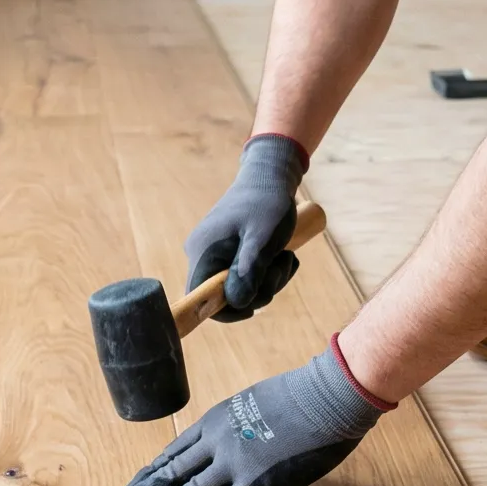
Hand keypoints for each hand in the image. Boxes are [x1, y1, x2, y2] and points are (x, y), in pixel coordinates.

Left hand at [110, 344, 390, 485]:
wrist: (327, 394)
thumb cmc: (301, 395)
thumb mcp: (253, 401)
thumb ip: (235, 424)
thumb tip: (227, 439)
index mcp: (215, 420)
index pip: (173, 452)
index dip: (150, 473)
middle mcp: (216, 442)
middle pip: (169, 473)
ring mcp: (235, 464)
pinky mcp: (257, 485)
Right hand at [185, 134, 307, 322]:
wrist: (270, 175)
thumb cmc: (267, 203)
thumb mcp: (262, 239)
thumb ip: (248, 271)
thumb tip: (238, 303)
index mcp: (203, 251)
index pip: (200, 298)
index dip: (225, 311)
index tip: (254, 307)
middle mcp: (201, 253)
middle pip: (224, 294)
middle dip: (258, 289)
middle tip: (283, 265)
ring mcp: (213, 251)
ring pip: (238, 285)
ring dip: (268, 279)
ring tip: (286, 256)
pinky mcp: (226, 249)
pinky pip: (243, 273)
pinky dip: (265, 271)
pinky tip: (282, 256)